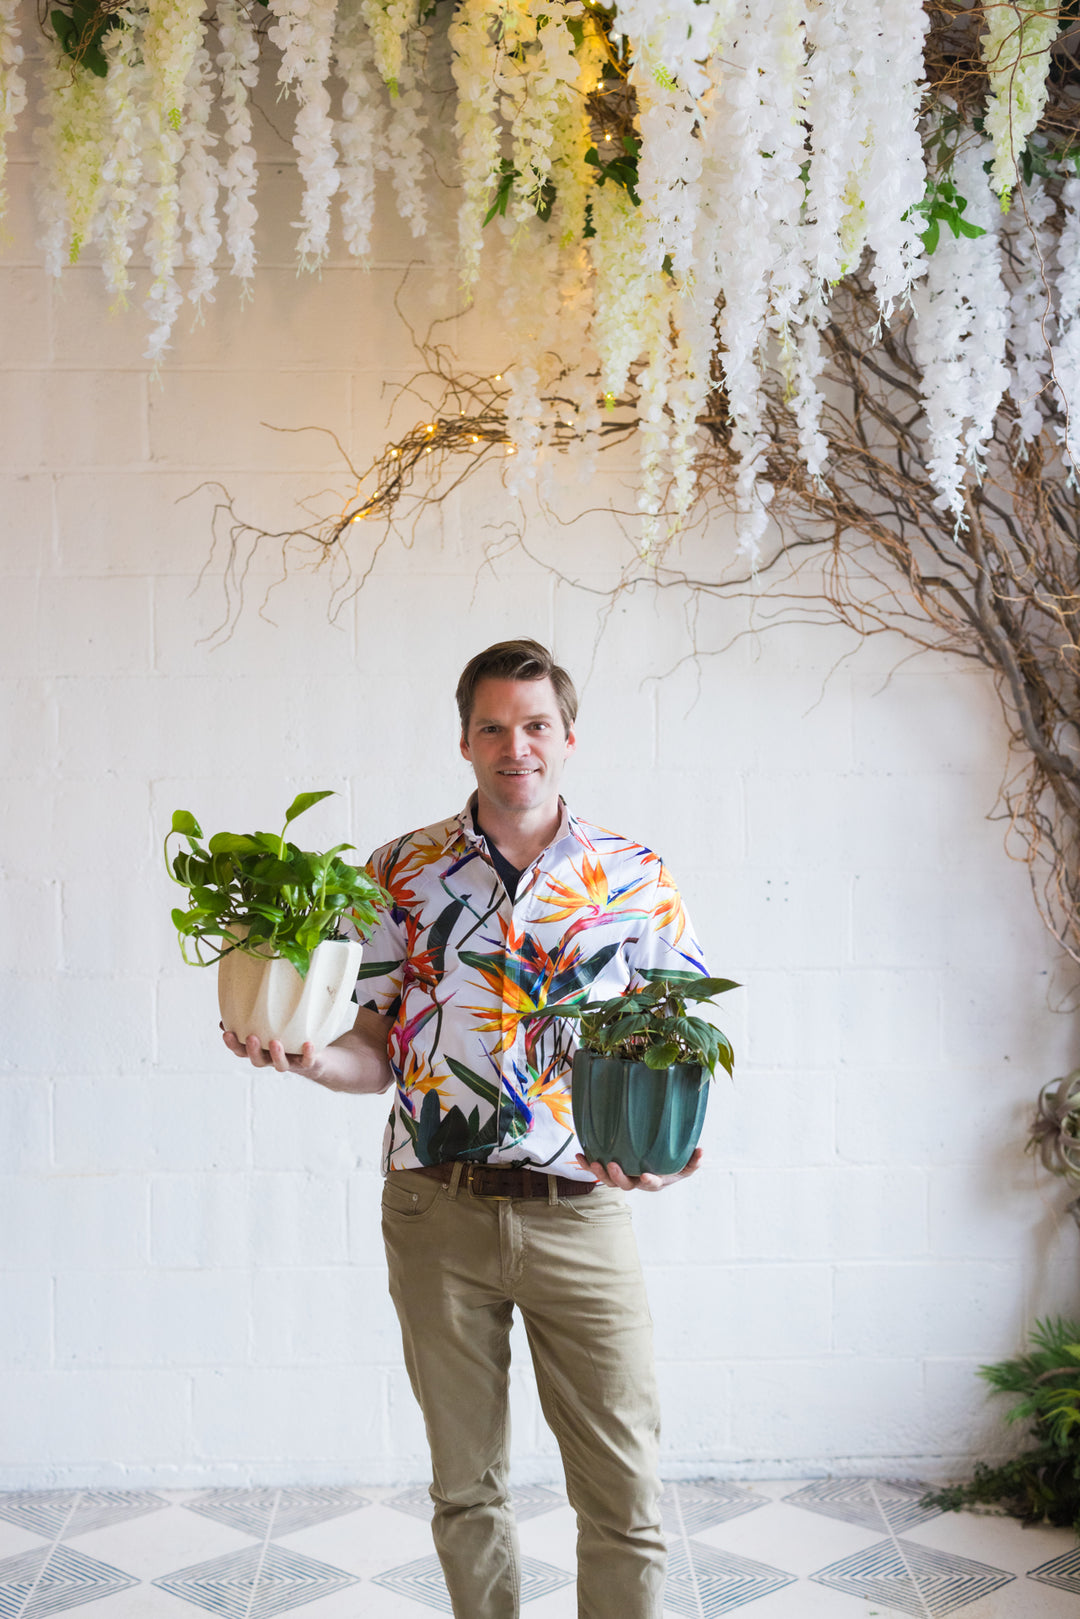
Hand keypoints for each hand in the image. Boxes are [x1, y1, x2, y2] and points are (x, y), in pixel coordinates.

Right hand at [221, 1025, 324, 1078]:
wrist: (314, 1058)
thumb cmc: (287, 1036)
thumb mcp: (270, 1026)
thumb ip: (254, 1017)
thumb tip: (234, 1000)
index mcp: (260, 1051)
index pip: (241, 1050)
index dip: (233, 1044)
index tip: (227, 1032)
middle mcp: (271, 1059)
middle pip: (258, 1060)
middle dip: (253, 1050)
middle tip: (251, 1038)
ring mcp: (289, 1062)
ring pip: (280, 1065)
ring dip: (276, 1055)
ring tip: (274, 1042)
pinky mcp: (307, 1063)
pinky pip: (306, 1061)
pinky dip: (307, 1054)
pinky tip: (307, 1044)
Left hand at [575, 1146, 702, 1191]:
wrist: (657, 1166)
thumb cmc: (673, 1165)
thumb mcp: (686, 1164)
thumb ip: (694, 1160)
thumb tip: (702, 1151)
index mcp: (655, 1181)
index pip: (652, 1184)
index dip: (649, 1181)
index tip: (645, 1175)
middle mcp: (636, 1182)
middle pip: (624, 1185)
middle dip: (617, 1177)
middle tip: (611, 1164)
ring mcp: (623, 1177)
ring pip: (609, 1181)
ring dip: (599, 1173)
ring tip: (593, 1162)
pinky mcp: (611, 1170)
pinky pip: (597, 1169)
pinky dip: (587, 1165)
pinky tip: (579, 1155)